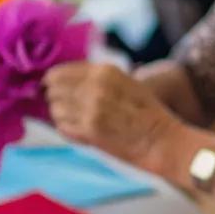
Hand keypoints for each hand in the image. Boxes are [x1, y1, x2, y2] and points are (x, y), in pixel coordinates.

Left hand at [45, 62, 180, 169]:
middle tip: (69, 107)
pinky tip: (82, 131)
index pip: (58, 72)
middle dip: (57, 99)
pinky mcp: (89, 131)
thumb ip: (97, 78)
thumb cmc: (148, 113)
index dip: (53, 82)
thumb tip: (65, 80)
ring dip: (62, 116)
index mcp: (104, 71)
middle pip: (52, 90)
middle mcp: (94, 87)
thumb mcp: (126, 82)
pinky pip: (62, 127)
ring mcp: (90, 109)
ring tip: (78, 120)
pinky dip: (67, 129)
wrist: (162, 141)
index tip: (56, 90)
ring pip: (55, 109)